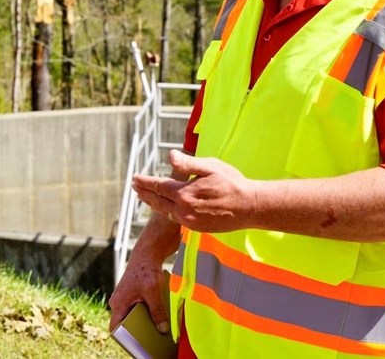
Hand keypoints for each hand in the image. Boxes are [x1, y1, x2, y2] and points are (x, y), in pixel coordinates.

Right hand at [108, 257, 169, 333]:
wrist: (146, 255)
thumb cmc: (145, 271)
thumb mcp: (153, 292)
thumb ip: (157, 311)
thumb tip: (163, 329)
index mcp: (118, 303)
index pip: (115, 327)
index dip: (124, 338)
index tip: (137, 344)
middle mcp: (118, 303)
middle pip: (126, 323)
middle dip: (138, 330)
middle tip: (151, 336)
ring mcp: (123, 300)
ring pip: (132, 316)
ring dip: (143, 321)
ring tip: (156, 325)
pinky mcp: (130, 297)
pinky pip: (136, 310)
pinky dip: (145, 313)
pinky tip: (156, 314)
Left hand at [132, 151, 258, 233]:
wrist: (250, 208)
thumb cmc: (232, 183)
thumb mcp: (210, 167)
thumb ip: (188, 164)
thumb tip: (170, 156)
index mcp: (185, 194)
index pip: (158, 186)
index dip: (145, 182)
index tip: (134, 177)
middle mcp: (184, 210)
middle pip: (158, 200)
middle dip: (144, 193)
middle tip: (134, 186)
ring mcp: (190, 222)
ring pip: (165, 211)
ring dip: (153, 203)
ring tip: (145, 196)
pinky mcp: (197, 228)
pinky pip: (176, 219)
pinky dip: (166, 211)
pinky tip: (165, 208)